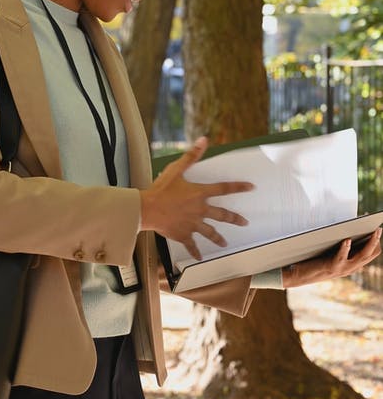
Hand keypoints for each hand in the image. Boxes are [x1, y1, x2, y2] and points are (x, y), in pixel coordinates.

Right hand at [140, 136, 253, 259]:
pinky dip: (195, 252)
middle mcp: (200, 210)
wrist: (147, 209)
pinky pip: (191, 245)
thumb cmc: (161, 189)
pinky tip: (200, 257)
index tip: (251, 187)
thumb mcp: (176, 169)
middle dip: (235, 219)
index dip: (238, 187)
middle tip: (244, 222)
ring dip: (218, 238)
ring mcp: (192, 224)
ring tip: (225, 244)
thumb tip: (203, 140)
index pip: (224, 189)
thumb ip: (191, 156)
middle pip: (222, 215)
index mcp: (200, 194)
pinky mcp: (183, 234)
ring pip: (210, 232)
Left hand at [282, 226, 381, 287]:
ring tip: (373, 232)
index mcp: (351, 264)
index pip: (370, 254)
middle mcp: (350, 268)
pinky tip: (348, 240)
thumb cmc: (313, 260)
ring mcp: (342, 269)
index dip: (375, 242)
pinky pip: (341, 258)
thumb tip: (349, 226)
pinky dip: (345, 249)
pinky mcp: (331, 267)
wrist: (297, 275)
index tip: (377, 228)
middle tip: (379, 229)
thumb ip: (341, 245)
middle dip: (376, 241)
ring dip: (368, 244)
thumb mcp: (331, 252)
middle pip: (369, 254)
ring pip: (361, 257)